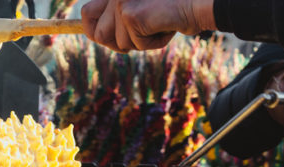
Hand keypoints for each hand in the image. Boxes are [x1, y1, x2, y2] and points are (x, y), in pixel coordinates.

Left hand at [81, 0, 216, 51]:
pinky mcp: (130, 15)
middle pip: (98, 35)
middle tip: (139, 36)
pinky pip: (136, 45)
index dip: (92, 29)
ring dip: (139, 43)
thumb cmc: (174, 7)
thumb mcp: (141, 9)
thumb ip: (120, 17)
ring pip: (117, 44)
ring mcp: (121, 2)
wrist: (197, 1)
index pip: (87, 13)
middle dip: (117, 43)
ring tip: (157, 26)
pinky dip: (154, 43)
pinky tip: (165, 27)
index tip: (103, 37)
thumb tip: (97, 35)